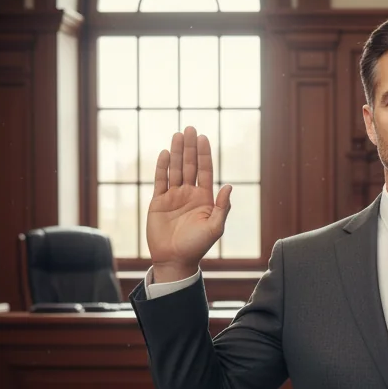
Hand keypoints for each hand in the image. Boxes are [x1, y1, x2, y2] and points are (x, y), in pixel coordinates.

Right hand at [147, 125, 231, 280]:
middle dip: (190, 147)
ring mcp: (173, 196)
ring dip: (176, 152)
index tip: (204, 138)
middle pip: (190, 165)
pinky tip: (164, 153)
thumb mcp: (215, 228)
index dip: (204, 155)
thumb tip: (229, 186)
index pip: (205, 171)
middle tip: (190, 128)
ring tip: (178, 135)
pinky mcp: (158, 201)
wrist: (174, 259)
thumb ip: (222, 207)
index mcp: (205, 199)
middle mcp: (189, 194)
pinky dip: (162, 167)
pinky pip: (160, 181)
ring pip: (175, 169)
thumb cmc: (197, 246)